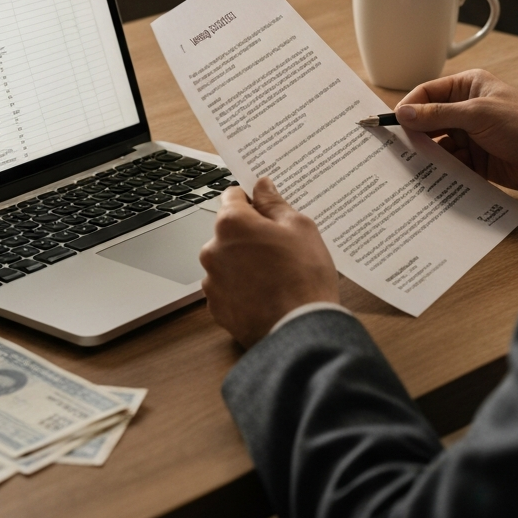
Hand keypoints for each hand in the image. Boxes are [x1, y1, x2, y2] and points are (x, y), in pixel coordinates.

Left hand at [200, 177, 339, 347]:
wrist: (301, 332)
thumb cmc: (304, 277)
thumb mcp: (300, 228)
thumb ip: (275, 203)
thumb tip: (262, 186)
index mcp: (231, 223)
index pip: (232, 196)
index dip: (252, 200)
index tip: (266, 207)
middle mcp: (213, 250)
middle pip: (229, 231)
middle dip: (250, 234)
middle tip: (280, 246)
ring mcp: (212, 281)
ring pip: (228, 261)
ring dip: (245, 262)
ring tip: (276, 275)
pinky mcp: (217, 308)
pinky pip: (228, 288)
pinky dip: (242, 288)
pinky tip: (267, 294)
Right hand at [395, 69, 517, 193]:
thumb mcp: (478, 115)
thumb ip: (439, 114)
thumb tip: (404, 113)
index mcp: (467, 88)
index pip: (427, 93)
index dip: (409, 107)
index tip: (391, 123)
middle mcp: (466, 110)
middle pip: (428, 120)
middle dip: (414, 133)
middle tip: (396, 147)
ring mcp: (470, 136)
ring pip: (437, 144)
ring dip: (427, 154)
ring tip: (410, 166)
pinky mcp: (474, 160)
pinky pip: (449, 164)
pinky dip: (440, 170)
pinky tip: (430, 177)